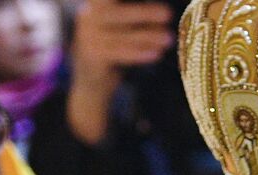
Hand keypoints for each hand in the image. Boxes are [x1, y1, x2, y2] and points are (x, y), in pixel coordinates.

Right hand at [67, 0, 173, 142]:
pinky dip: (139, 53)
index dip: (132, 0)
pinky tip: (156, 53)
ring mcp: (88, 36)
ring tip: (169, 38)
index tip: (160, 5)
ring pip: (122, 35)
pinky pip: (120, 53)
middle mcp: (88, 16)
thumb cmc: (111, 51)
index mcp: (94, 5)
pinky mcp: (93, 55)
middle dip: (145, 13)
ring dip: (147, 36)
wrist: (90, 83)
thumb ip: (138, 20)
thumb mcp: (123, 30)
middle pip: (118, 13)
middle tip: (168, 14)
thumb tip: (165, 13)